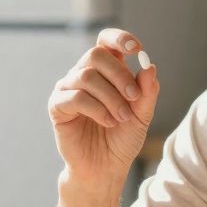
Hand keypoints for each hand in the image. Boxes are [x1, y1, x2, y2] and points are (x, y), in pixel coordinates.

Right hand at [48, 28, 158, 181]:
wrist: (105, 167)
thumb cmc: (122, 138)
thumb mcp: (142, 115)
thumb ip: (147, 92)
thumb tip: (149, 66)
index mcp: (105, 70)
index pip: (106, 41)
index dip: (119, 38)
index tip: (136, 49)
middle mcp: (84, 74)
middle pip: (96, 55)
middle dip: (119, 75)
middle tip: (134, 98)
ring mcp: (68, 88)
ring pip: (86, 76)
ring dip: (110, 97)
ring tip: (122, 117)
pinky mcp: (57, 106)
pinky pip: (75, 97)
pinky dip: (97, 109)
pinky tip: (107, 122)